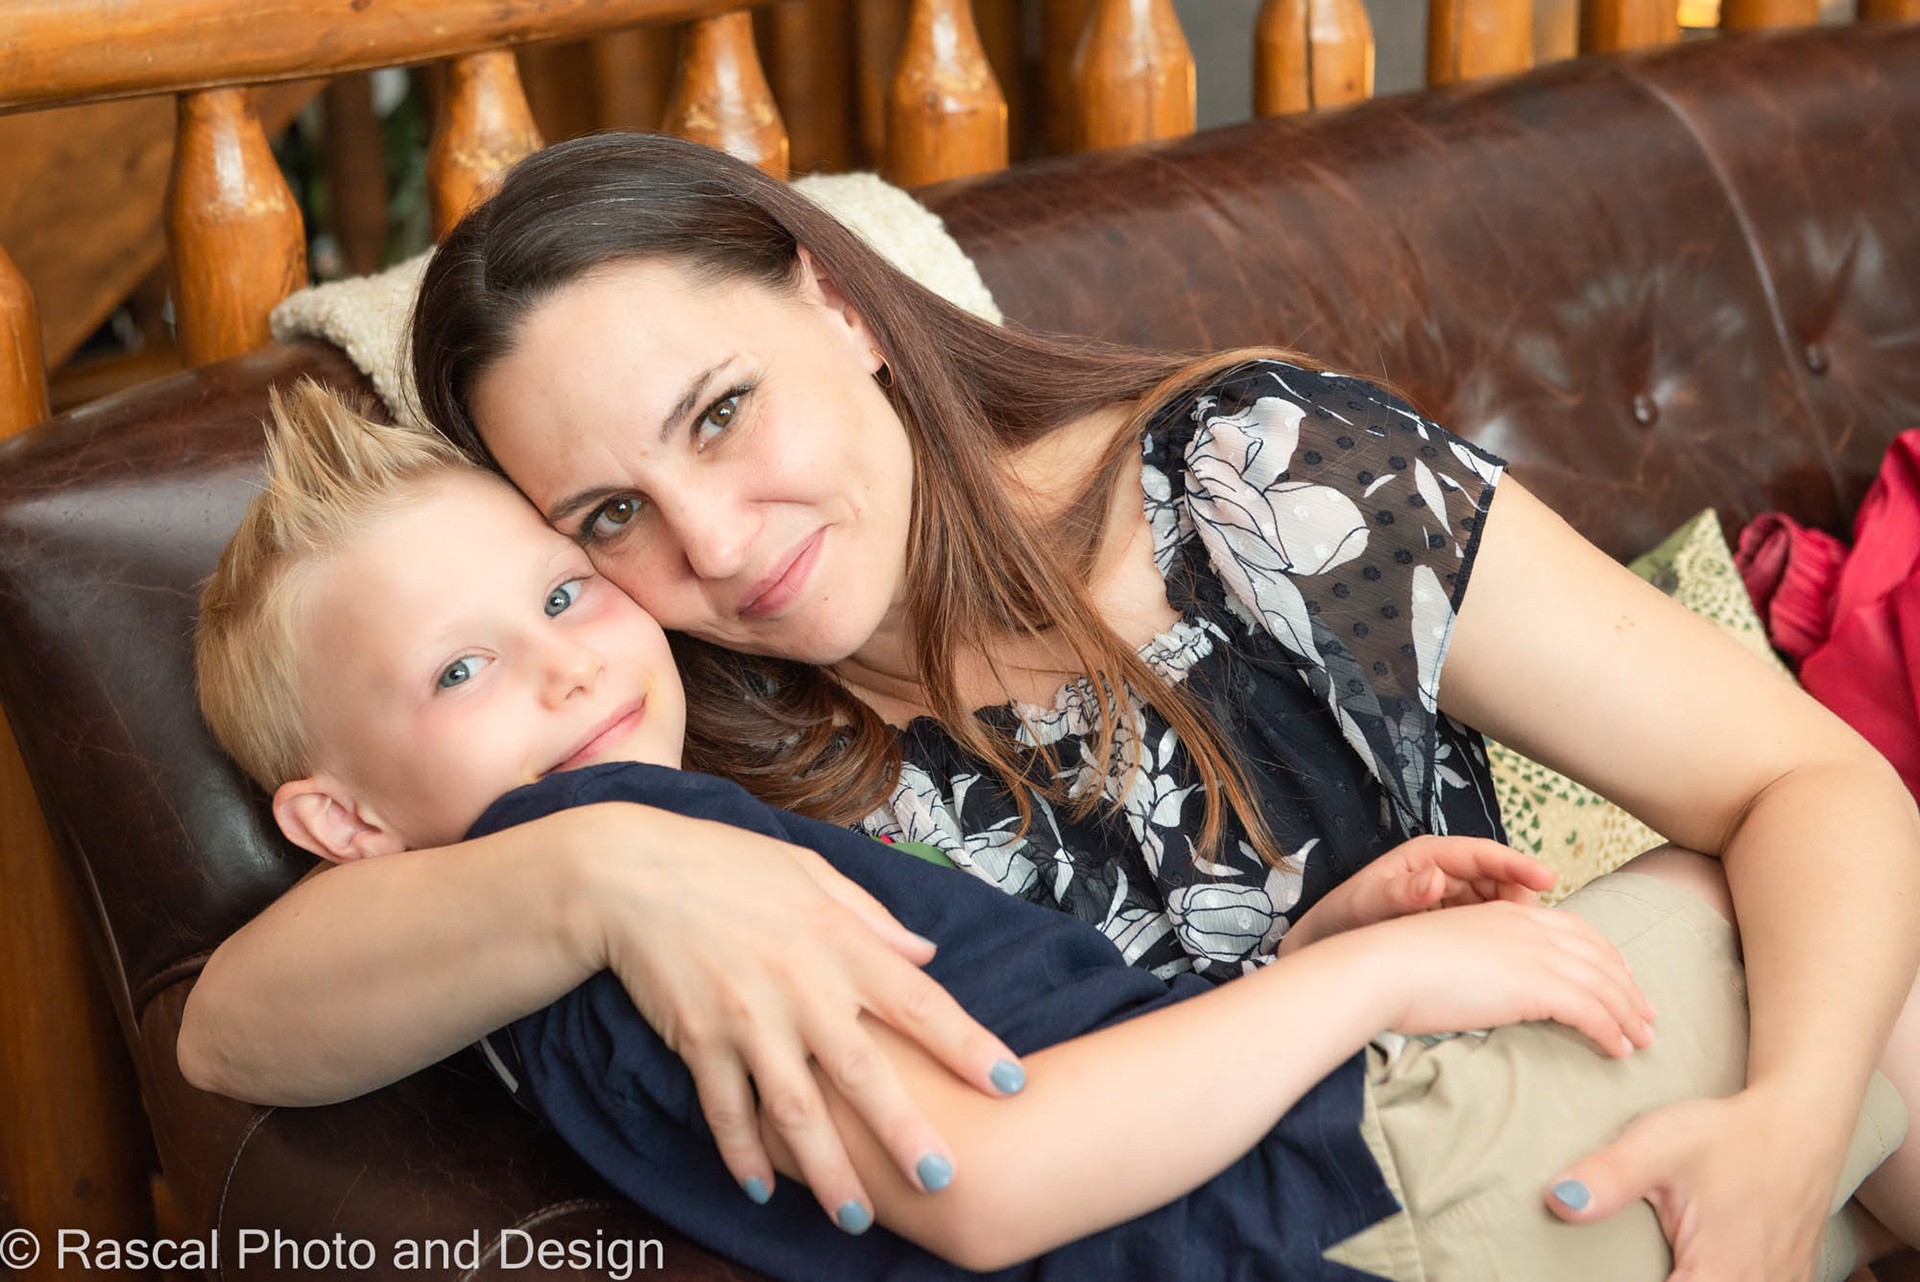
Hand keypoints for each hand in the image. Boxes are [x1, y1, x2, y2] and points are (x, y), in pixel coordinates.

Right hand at [577, 806, 1022, 1227]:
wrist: (632, 872)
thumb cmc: (729, 865)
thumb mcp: (811, 872)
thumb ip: (874, 919)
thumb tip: (927, 953)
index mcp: (839, 942)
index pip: (919, 1001)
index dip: (968, 1045)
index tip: (1012, 1083)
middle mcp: (800, 987)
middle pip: (864, 1072)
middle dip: (903, 1131)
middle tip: (942, 1179)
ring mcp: (747, 1019)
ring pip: (796, 1111)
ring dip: (827, 1170)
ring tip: (856, 1219)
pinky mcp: (698, 1040)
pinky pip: (726, 1110)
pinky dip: (744, 1154)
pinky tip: (764, 1190)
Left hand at [1280, 835, 1558, 956]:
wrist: (1326, 945)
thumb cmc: (1343, 918)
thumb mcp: (1368, 903)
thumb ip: (1400, 893)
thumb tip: (1434, 879)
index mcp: (1428, 856)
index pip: (1483, 854)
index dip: (1518, 865)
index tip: (1547, 879)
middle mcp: (1445, 872)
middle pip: (1499, 879)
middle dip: (1520, 899)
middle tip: (1536, 929)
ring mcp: (1451, 897)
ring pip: (1498, 904)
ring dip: (1514, 921)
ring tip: (1525, 948)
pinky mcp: (1453, 922)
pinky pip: (1487, 924)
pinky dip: (1501, 936)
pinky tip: (1507, 960)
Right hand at [1359, 900, 1656, 1057]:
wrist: (1384, 967)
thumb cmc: (1401, 967)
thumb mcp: (1451, 951)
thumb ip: (1483, 961)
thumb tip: (1492, 985)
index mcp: (1509, 914)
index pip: (1576, 932)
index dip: (1605, 957)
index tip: (1621, 980)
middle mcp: (1530, 927)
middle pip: (1599, 956)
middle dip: (1628, 987)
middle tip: (1647, 1015)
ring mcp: (1536, 954)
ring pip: (1603, 985)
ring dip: (1629, 1015)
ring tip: (1643, 1040)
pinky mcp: (1537, 985)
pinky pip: (1591, 1011)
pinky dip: (1611, 1031)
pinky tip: (1619, 1050)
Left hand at [1544, 1088, 1845, 1279]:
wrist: (1800, 1124)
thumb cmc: (1729, 1135)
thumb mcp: (1659, 1147)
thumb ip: (1609, 1177)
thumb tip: (1561, 1200)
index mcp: (1719, 1275)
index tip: (1611, 1270)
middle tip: (1633, 1261)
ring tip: (1662, 1262)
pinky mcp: (1789, 1277)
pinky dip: (1719, 1280)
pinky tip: (1692, 1265)